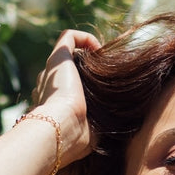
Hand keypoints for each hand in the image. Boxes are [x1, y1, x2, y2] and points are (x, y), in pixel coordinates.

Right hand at [31, 29, 100, 164]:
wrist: (64, 129)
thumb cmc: (80, 136)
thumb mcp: (94, 130)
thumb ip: (102, 123)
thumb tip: (123, 124)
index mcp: (55, 104)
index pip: (66, 90)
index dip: (85, 87)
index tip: (104, 92)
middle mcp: (50, 85)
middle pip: (66, 71)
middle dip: (86, 70)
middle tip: (106, 76)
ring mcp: (53, 70)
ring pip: (68, 53)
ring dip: (87, 54)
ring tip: (105, 62)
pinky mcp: (57, 58)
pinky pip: (70, 37)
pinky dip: (86, 38)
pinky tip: (100, 50)